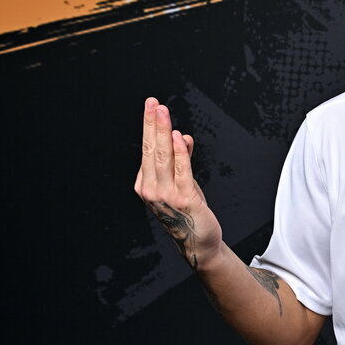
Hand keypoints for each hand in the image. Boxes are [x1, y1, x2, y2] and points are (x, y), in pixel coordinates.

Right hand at [134, 97, 222, 268]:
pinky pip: (181, 171)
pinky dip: (180, 153)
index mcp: (145, 184)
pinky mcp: (184, 199)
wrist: (199, 241)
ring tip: (163, 112)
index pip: (147, 150)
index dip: (150, 127)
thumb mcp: (182, 182)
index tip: (152, 106)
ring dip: (164, 132)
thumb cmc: (188, 211)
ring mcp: (166, 195)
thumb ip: (181, 158)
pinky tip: (180, 138)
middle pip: (151, 150)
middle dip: (152, 124)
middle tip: (152, 103)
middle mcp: (151, 189)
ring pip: (163, 157)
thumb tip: (182, 136)